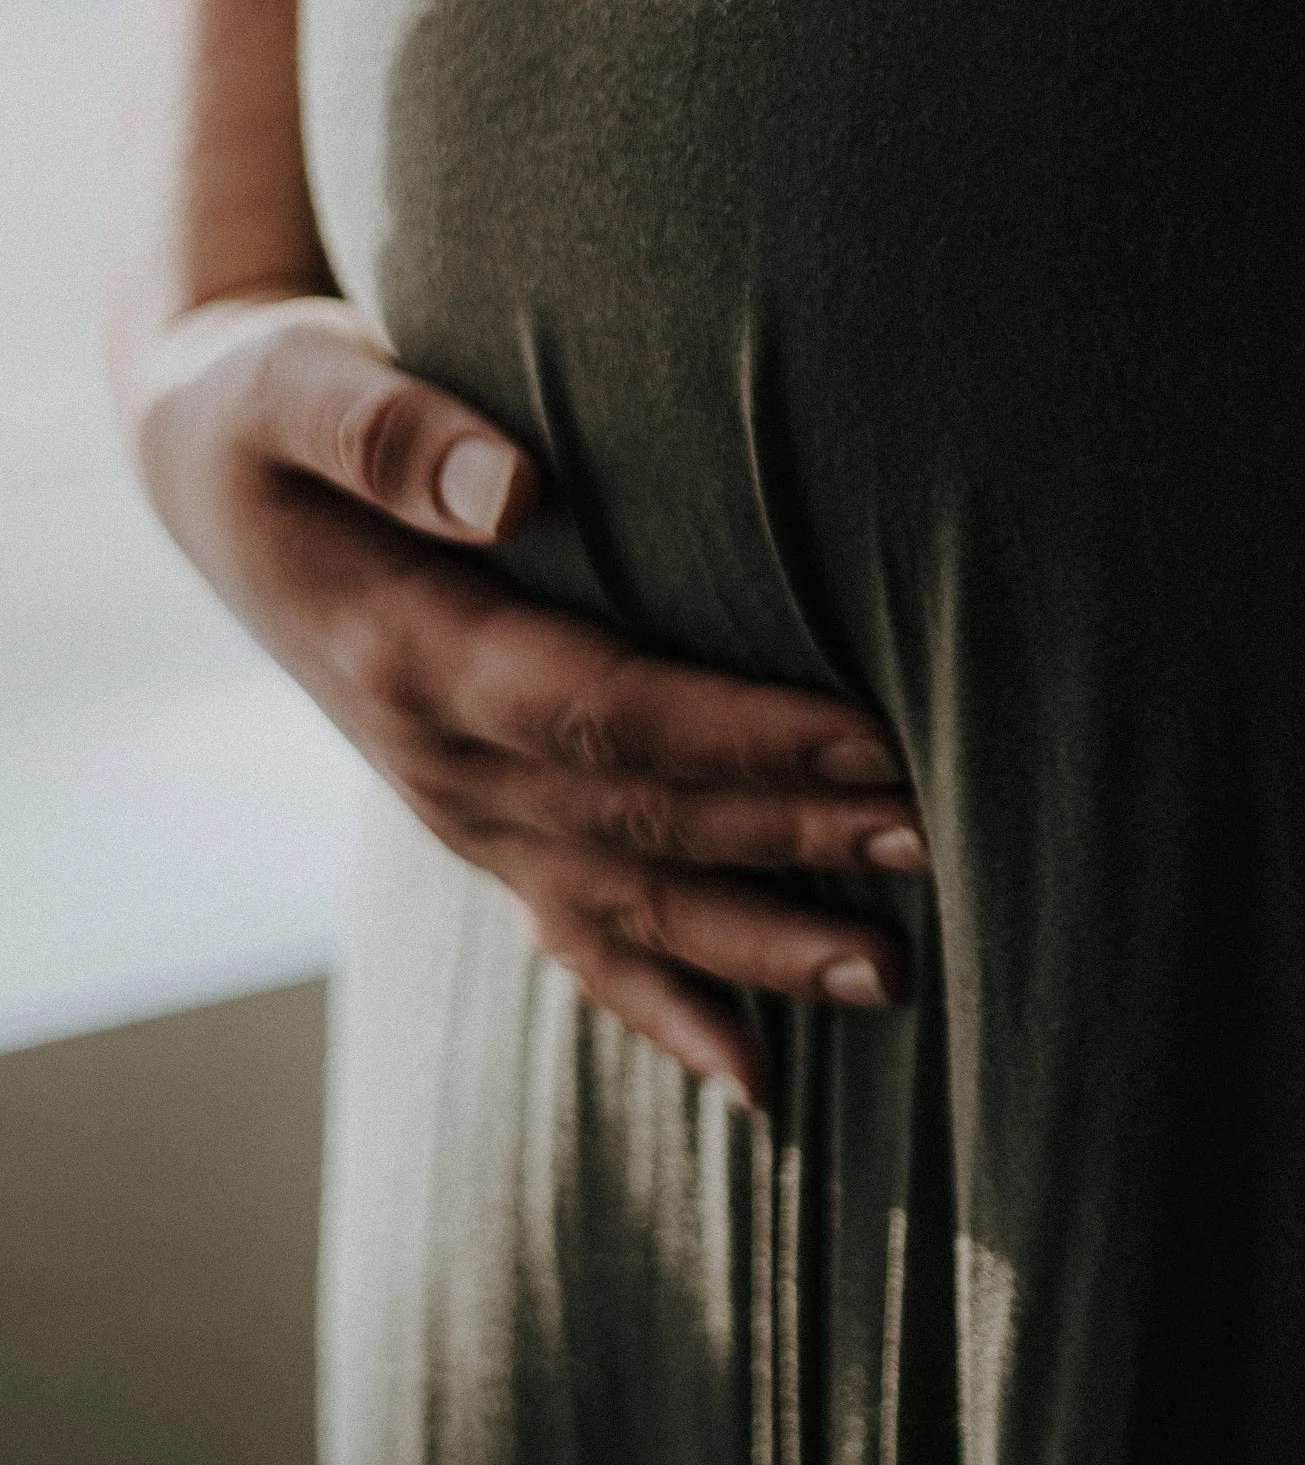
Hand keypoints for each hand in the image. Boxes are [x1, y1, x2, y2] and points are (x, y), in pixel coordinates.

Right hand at [123, 291, 924, 1108]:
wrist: (206, 473)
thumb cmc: (265, 408)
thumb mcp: (290, 383)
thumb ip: (389, 430)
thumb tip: (512, 488)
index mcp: (409, 651)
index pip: (601, 710)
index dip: (735, 736)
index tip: (866, 740)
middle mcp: (437, 758)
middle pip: (638, 822)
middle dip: (790, 842)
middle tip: (937, 844)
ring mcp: (459, 808)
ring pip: (624, 904)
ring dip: (760, 944)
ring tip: (894, 976)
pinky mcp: (481, 823)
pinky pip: (574, 937)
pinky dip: (667, 1009)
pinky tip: (761, 1080)